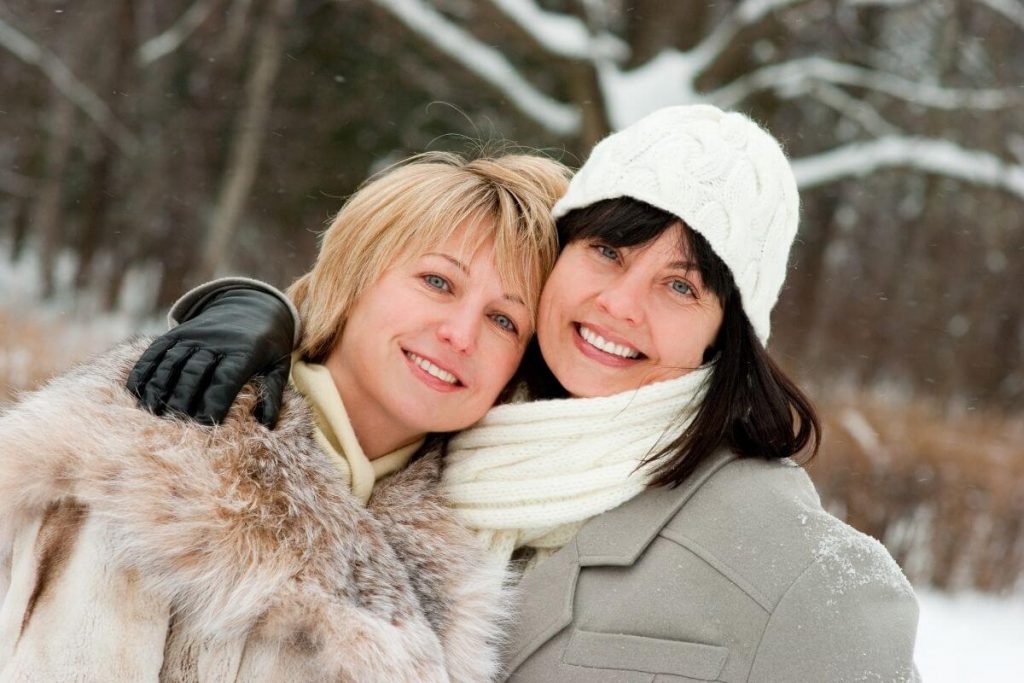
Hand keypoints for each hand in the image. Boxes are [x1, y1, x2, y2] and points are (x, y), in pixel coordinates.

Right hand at [127, 287, 295, 426]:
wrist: (252, 306)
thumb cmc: (267, 345)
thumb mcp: (279, 365)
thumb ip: (274, 395)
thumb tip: (267, 426)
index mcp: (244, 352)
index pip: (225, 380)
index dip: (213, 403)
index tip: (205, 425)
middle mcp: (215, 342)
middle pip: (193, 373)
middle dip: (183, 402)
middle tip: (175, 426)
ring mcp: (193, 335)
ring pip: (170, 363)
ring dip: (158, 390)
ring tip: (152, 415)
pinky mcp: (176, 333)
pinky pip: (155, 353)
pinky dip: (143, 373)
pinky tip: (137, 394)